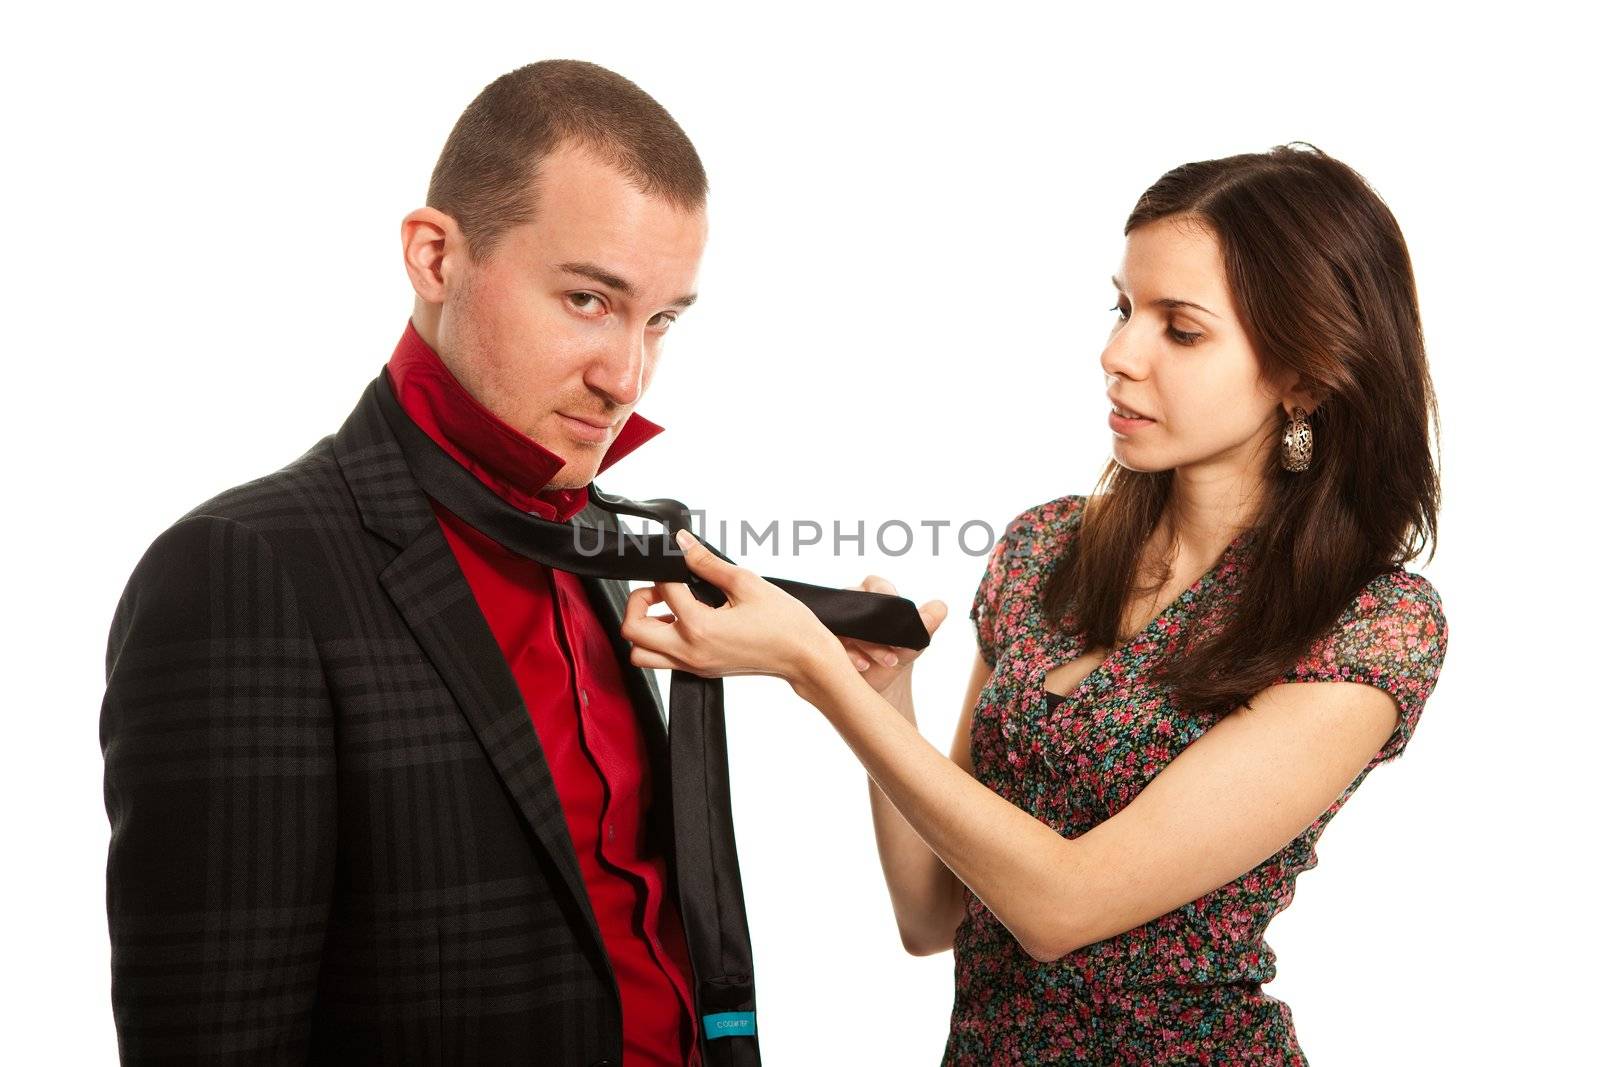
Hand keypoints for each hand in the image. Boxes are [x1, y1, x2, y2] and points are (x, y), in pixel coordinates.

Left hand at [621, 529, 846, 689]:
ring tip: (669, 607)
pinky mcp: (699, 671)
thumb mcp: (746, 583)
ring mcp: (692, 665)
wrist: (804, 657)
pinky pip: (662, 659)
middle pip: (632, 631)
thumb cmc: (784, 623)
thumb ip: (706, 562)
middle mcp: (689, 652)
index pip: (663, 589)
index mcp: (699, 628)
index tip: (682, 560)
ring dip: (645, 627)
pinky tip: (685, 619)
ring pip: (640, 653)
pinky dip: (661, 639)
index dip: (669, 568)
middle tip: (662, 588)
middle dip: (639, 602)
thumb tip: (682, 543)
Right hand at [840, 575, 947, 694]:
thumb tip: (941, 607)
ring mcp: (837, 624)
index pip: (876, 584)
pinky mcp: (826, 642)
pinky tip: (864, 666)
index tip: (897, 614)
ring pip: (847, 625)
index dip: (886, 596)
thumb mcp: (913, 643)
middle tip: (896, 649)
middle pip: (859, 606)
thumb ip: (926, 625)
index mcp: (874, 597)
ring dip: (865, 644)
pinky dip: (849, 655)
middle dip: (877, 629)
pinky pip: (832, 643)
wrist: (877, 685)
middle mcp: (852, 607)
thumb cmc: (894, 656)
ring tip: (887, 661)